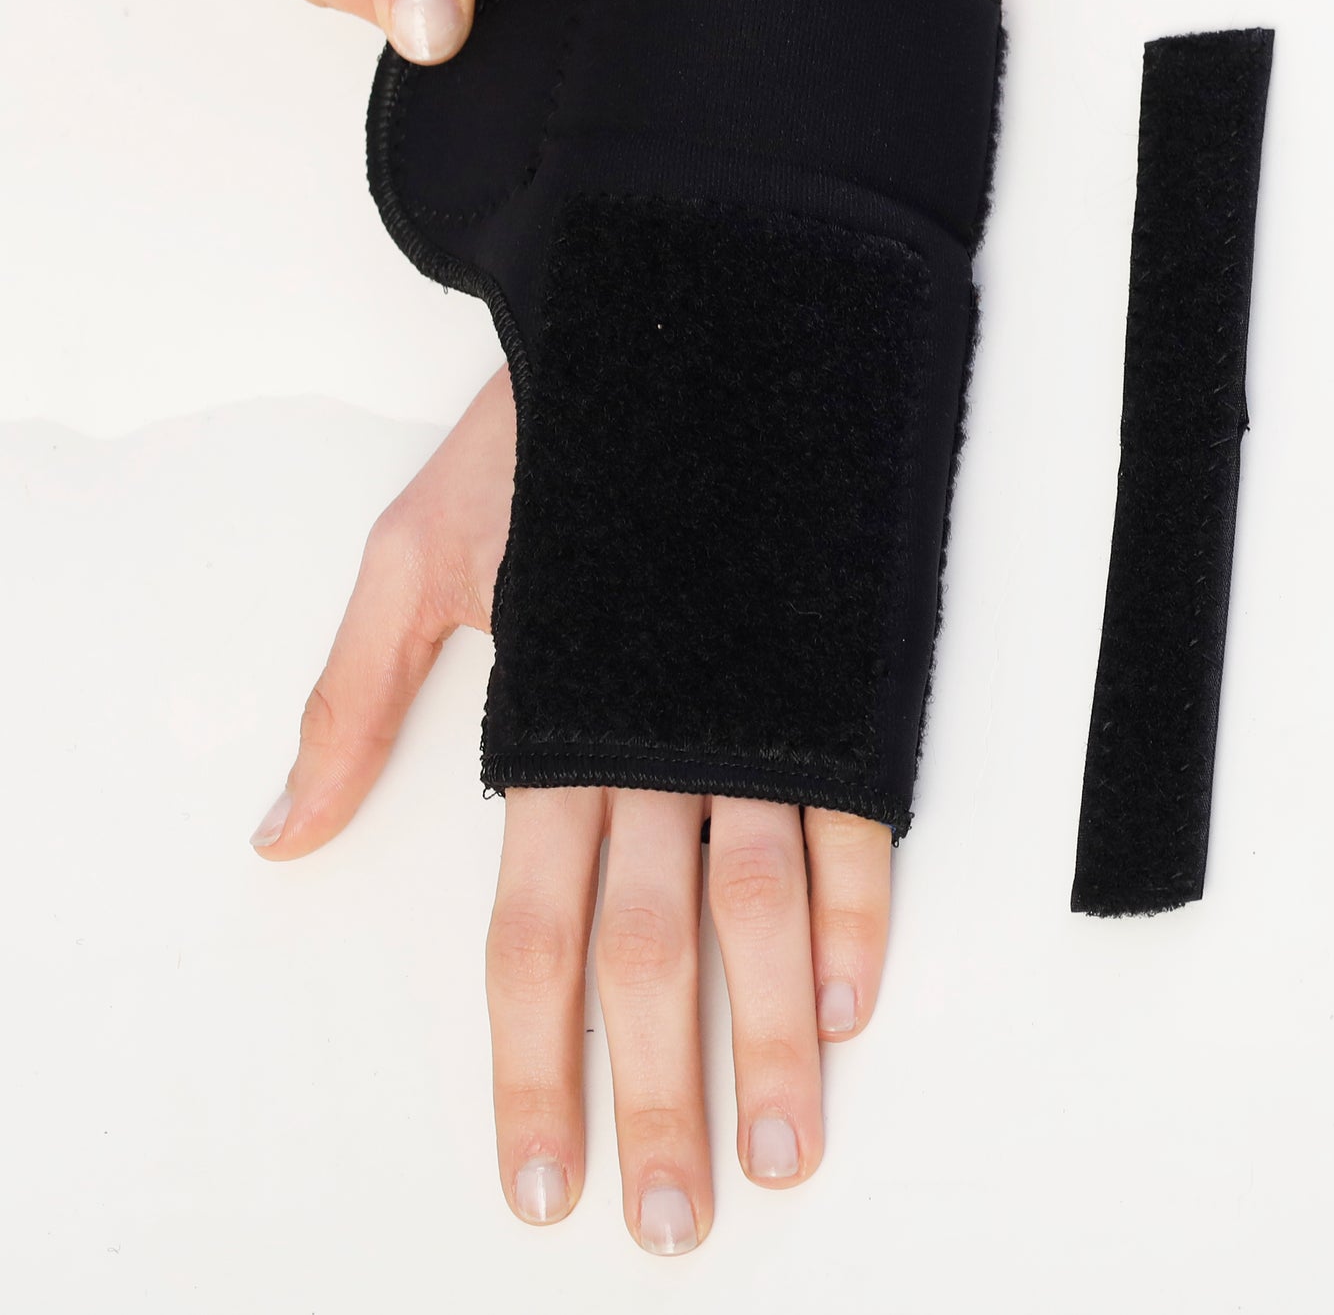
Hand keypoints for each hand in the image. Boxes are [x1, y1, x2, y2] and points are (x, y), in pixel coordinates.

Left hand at [250, 367, 892, 1253]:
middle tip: (679, 1220)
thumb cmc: (545, 436)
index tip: (538, 1181)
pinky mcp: (830, 667)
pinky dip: (861, 908)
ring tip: (787, 1147)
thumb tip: (279, 840)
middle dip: (660, 1097)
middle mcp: (650, 736)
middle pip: (646, 950)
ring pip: (762, 902)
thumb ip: (352, 699)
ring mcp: (751, 702)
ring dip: (777, 1038)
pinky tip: (857, 996)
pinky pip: (855, 808)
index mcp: (546, 723)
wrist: (680, 307)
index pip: (527, 937)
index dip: (532, 1069)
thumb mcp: (416, 553)